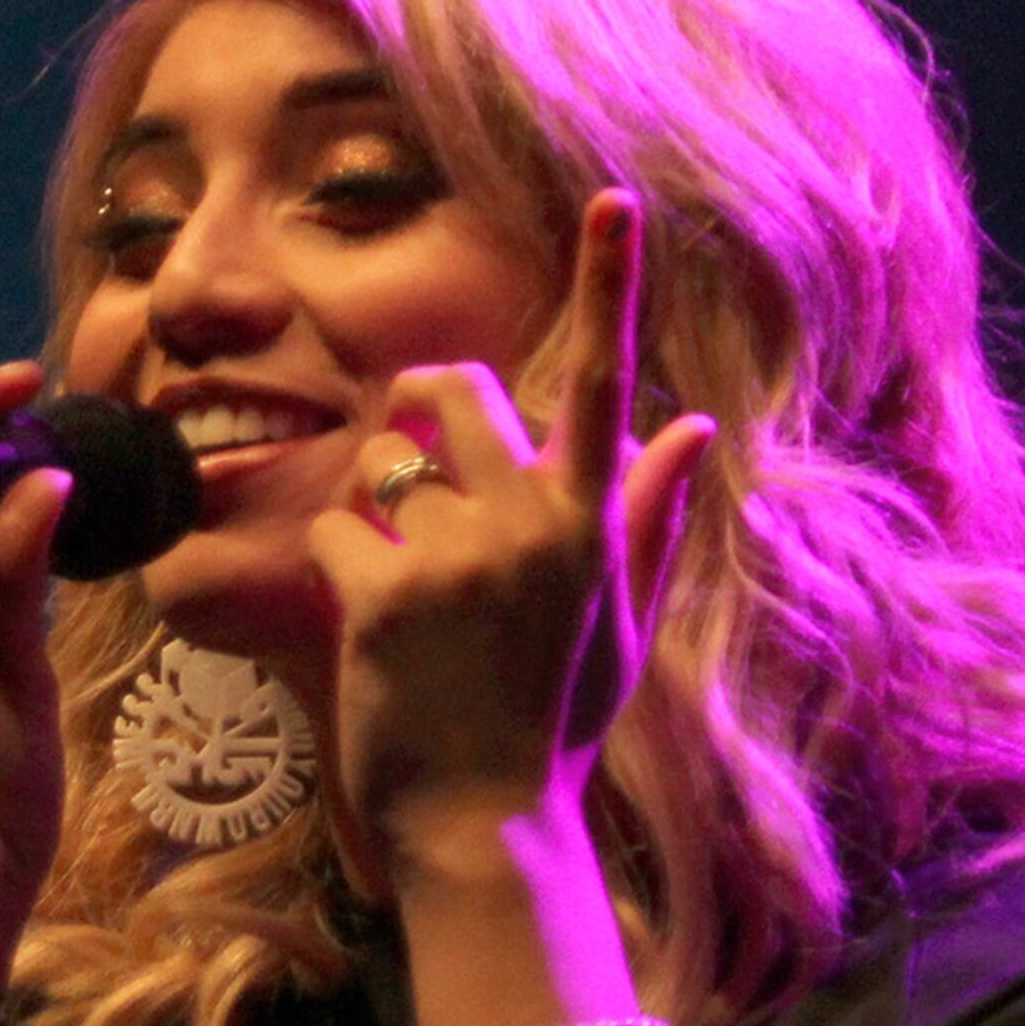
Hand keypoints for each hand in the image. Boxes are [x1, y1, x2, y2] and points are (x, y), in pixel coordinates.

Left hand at [303, 190, 716, 883]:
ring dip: (377, 510)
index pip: (606, 382)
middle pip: (451, 388)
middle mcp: (532, 524)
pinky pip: (331, 532)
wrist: (485, 827)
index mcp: (596, 522)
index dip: (609, 284)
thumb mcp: (620, 621)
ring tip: (408, 594)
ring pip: (381, 462)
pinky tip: (369, 633)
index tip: (615, 199)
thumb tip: (692, 425)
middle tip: (424, 487)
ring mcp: (456, 559)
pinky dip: (334, 574)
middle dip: (422, 415)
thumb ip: (650, 516)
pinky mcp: (383, 597)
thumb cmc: (551, 722)